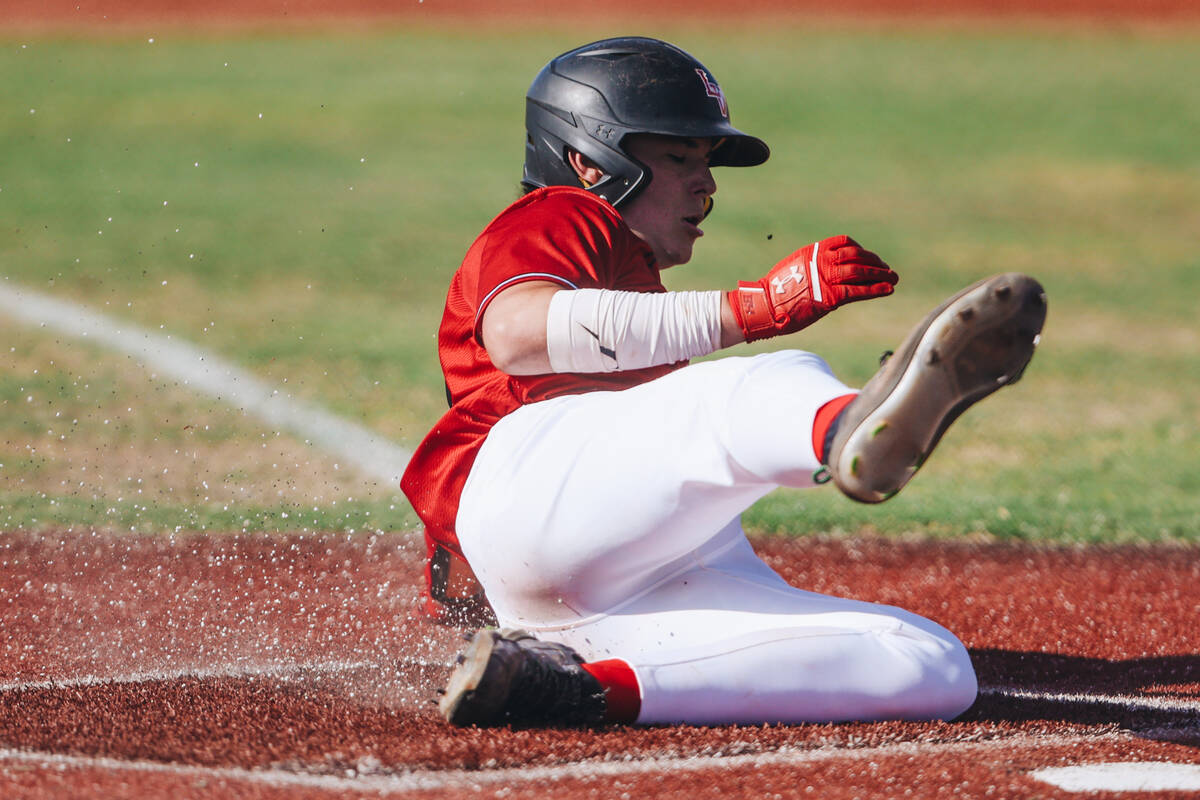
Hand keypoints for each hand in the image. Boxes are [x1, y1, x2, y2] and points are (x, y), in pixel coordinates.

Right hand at [727, 235, 898, 341]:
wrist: (764, 306)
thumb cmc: (775, 293)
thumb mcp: (793, 269)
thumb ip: (811, 267)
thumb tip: (823, 273)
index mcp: (813, 251)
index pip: (844, 243)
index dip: (861, 250)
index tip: (869, 258)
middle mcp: (821, 260)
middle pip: (856, 256)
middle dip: (875, 262)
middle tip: (888, 269)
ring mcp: (825, 277)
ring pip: (860, 272)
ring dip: (880, 275)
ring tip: (893, 279)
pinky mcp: (829, 296)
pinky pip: (858, 291)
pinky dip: (875, 289)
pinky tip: (888, 290)